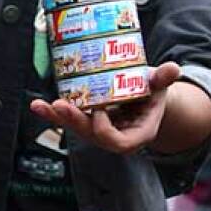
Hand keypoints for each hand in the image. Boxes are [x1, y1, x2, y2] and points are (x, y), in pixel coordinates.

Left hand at [29, 63, 182, 154]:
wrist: (145, 98)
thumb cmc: (153, 92)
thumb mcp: (160, 86)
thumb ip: (164, 79)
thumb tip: (173, 68)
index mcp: (137, 134)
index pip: (119, 143)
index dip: (105, 131)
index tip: (99, 110)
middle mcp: (115, 136)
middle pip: (92, 136)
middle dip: (74, 121)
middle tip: (60, 105)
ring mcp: (99, 131)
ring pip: (76, 129)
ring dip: (57, 117)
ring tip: (40, 105)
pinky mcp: (87, 123)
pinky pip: (68, 121)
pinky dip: (52, 113)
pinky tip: (37, 105)